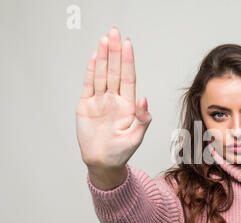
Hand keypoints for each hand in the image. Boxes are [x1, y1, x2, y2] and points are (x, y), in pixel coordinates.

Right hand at [76, 25, 151, 170]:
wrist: (102, 163)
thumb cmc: (121, 152)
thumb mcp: (136, 137)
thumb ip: (143, 119)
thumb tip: (144, 99)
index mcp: (128, 105)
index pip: (128, 77)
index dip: (127, 61)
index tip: (128, 44)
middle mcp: (114, 99)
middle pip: (114, 71)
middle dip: (115, 51)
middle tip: (114, 31)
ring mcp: (100, 101)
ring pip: (101, 74)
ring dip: (102, 57)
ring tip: (104, 39)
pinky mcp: (86, 105)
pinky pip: (88, 84)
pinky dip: (90, 70)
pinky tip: (93, 57)